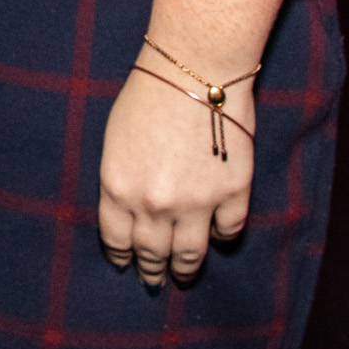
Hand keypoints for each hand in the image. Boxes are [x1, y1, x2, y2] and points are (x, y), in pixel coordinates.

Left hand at [96, 63, 252, 289]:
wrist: (195, 68)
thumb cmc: (149, 94)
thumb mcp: (115, 140)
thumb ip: (120, 181)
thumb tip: (129, 212)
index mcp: (119, 189)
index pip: (117, 241)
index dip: (122, 258)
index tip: (126, 266)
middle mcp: (155, 205)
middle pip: (152, 253)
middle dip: (152, 270)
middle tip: (154, 280)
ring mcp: (197, 203)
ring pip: (190, 253)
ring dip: (185, 268)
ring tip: (183, 274)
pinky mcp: (233, 193)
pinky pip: (229, 230)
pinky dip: (224, 236)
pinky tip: (220, 237)